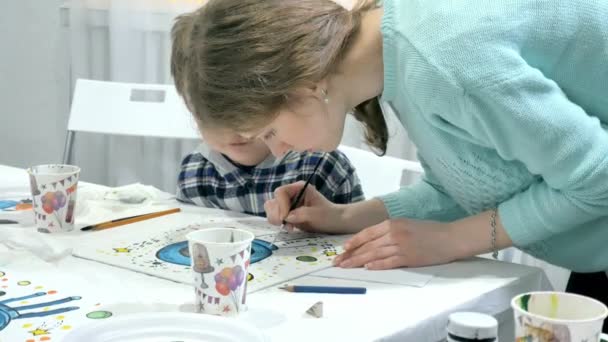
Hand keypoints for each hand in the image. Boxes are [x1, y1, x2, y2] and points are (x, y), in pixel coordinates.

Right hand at [264, 181, 345, 232]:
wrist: (335, 222)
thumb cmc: (329, 215)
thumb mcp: (318, 214)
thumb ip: (302, 214)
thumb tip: (287, 217)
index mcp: (299, 188)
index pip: (281, 192)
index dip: (281, 205)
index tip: (285, 218)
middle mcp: (291, 194)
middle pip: (273, 200)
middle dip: (277, 214)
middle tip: (286, 225)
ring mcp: (287, 204)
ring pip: (271, 209)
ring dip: (276, 219)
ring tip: (289, 227)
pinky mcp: (286, 213)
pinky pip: (275, 216)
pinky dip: (278, 223)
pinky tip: (290, 228)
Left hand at [333, 218, 460, 269]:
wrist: (450, 237)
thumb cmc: (429, 231)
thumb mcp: (406, 224)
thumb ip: (389, 231)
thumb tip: (371, 242)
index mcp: (392, 223)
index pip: (367, 233)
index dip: (353, 242)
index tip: (343, 250)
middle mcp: (394, 233)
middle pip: (367, 245)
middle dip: (350, 255)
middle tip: (337, 263)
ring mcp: (401, 245)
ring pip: (374, 254)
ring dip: (358, 262)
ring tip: (346, 268)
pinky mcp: (409, 257)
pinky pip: (389, 262)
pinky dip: (377, 265)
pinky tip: (367, 268)